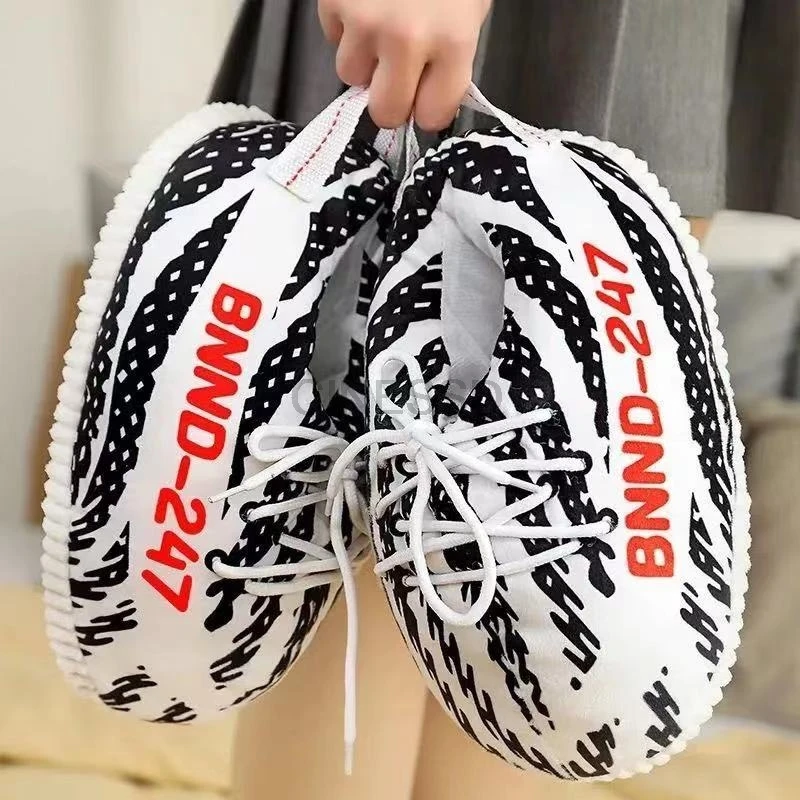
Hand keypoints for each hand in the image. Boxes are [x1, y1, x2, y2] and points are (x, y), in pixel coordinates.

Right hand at [319, 0, 490, 131]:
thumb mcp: (470, 7)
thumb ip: (451, 57)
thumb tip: (427, 96)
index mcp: (452, 41)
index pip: (431, 116)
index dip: (427, 109)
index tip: (425, 100)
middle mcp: (405, 39)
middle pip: (384, 112)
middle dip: (390, 99)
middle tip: (396, 79)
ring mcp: (364, 20)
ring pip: (351, 75)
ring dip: (364, 59)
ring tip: (381, 24)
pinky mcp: (333, 0)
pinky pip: (332, 37)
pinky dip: (345, 26)